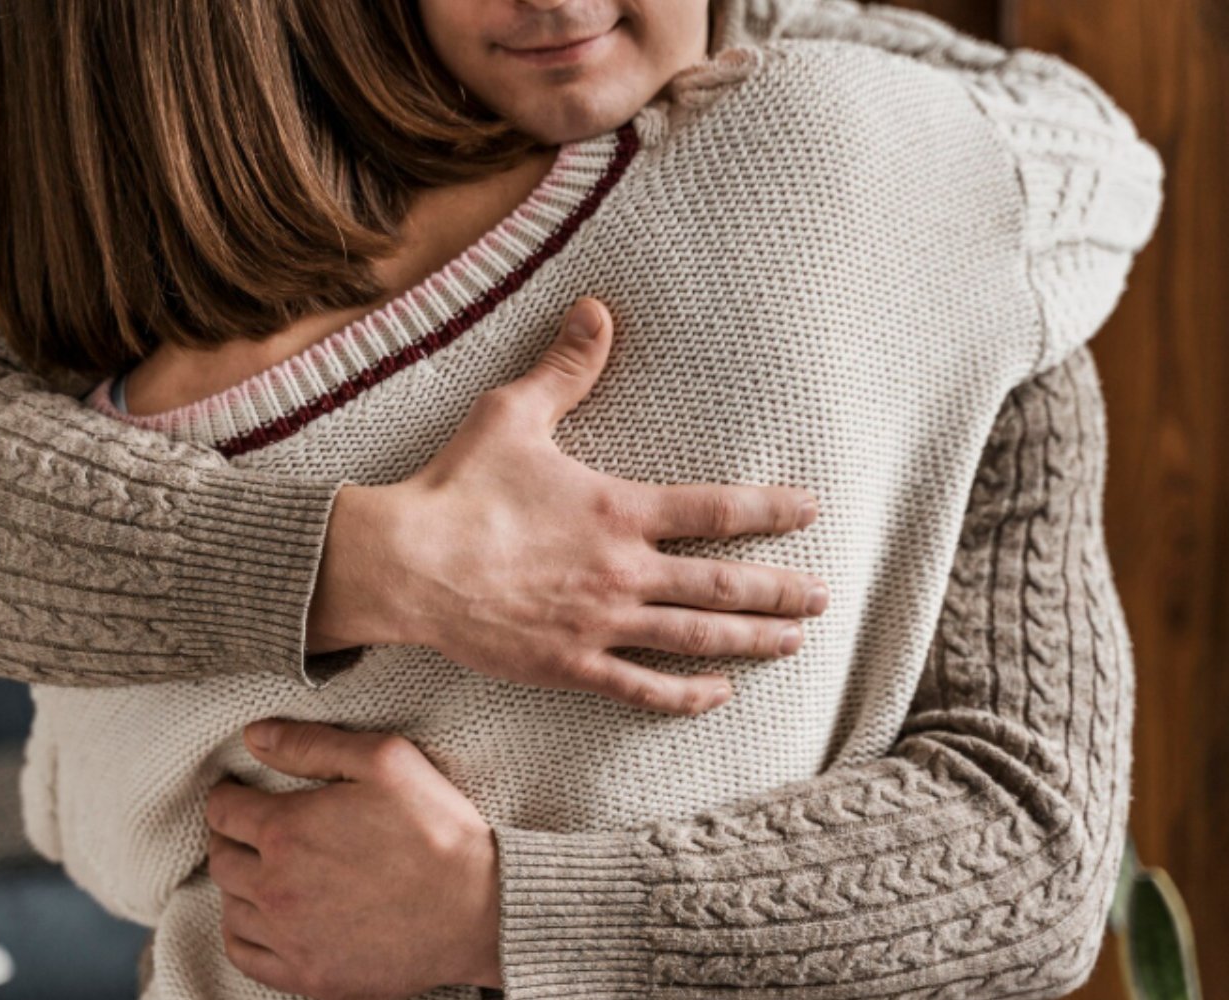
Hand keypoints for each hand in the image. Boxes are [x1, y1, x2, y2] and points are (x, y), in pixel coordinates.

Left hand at [206, 719, 501, 998]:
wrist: (479, 910)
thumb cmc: (437, 829)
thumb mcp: (385, 760)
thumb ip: (311, 744)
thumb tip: (254, 736)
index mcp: (288, 831)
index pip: (224, 810)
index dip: (228, 794)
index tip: (238, 791)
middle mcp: (277, 887)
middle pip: (221, 857)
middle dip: (229, 835)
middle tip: (249, 826)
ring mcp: (290, 937)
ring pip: (229, 906)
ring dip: (237, 882)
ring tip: (261, 868)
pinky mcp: (309, 975)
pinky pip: (245, 954)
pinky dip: (242, 931)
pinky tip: (262, 916)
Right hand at [309, 296, 827, 716]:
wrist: (407, 565)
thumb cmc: (458, 487)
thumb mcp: (513, 414)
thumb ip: (565, 368)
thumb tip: (597, 310)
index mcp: (619, 509)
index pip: (718, 510)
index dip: (772, 510)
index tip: (810, 511)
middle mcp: (625, 570)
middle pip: (725, 584)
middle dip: (781, 591)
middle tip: (820, 596)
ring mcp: (602, 623)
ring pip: (697, 637)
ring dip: (752, 640)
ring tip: (792, 642)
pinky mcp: (571, 666)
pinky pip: (643, 687)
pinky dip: (686, 694)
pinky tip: (718, 693)